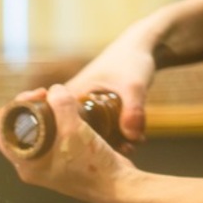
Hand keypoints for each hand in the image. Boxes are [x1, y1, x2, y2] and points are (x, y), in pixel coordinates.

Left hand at [0, 84, 135, 202]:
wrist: (118, 186)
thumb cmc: (93, 166)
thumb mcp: (73, 130)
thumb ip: (61, 105)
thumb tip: (55, 90)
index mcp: (26, 164)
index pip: (2, 133)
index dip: (12, 109)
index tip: (33, 96)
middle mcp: (34, 165)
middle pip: (19, 129)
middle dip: (29, 107)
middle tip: (45, 95)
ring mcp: (49, 164)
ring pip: (37, 131)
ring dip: (45, 112)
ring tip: (58, 100)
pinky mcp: (64, 159)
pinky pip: (53, 135)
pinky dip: (57, 120)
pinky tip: (69, 111)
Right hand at [64, 27, 158, 144]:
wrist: (141, 46)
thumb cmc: (132, 60)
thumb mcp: (134, 86)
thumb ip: (133, 110)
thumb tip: (131, 137)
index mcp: (69, 95)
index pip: (61, 128)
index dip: (79, 146)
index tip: (103, 155)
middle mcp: (71, 102)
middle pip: (77, 136)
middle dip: (99, 149)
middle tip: (124, 152)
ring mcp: (83, 106)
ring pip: (91, 134)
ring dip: (110, 144)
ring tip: (132, 146)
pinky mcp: (95, 110)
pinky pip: (101, 130)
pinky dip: (115, 137)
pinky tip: (134, 140)